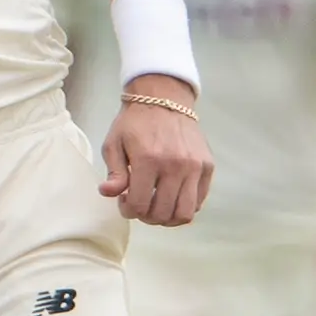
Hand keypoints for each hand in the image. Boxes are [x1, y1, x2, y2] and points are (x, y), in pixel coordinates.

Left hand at [101, 78, 214, 226]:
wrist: (165, 98)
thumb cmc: (135, 122)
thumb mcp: (114, 143)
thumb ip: (114, 172)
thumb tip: (109, 193)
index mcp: (148, 160)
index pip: (139, 205)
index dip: (128, 211)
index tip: (124, 201)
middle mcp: (175, 166)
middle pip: (162, 213)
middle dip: (146, 216)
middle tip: (140, 205)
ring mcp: (195, 167)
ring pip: (184, 213)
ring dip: (167, 218)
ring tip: (157, 206)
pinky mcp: (207, 166)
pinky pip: (198, 201)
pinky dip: (184, 206)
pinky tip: (171, 196)